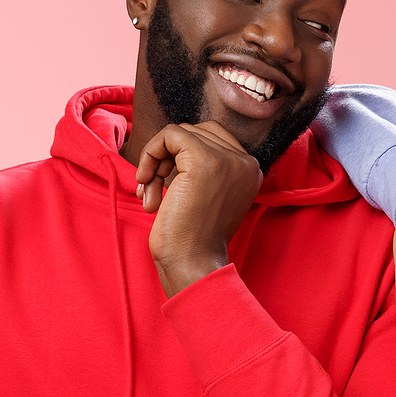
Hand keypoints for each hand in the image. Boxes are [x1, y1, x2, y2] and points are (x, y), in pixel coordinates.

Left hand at [133, 122, 262, 295]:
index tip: (166, 187)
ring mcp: (227, 158)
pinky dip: (149, 154)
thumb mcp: (207, 196)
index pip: (212, 138)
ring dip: (155, 162)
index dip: (181, 156)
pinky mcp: (204, 159)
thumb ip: (202, 168)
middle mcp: (246, 161)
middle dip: (167, 158)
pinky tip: (144, 183)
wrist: (193, 263)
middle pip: (196, 133)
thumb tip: (172, 142)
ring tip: (148, 195)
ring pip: (180, 133)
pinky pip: (169, 135)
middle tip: (153, 188)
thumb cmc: (193, 239)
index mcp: (251, 170)